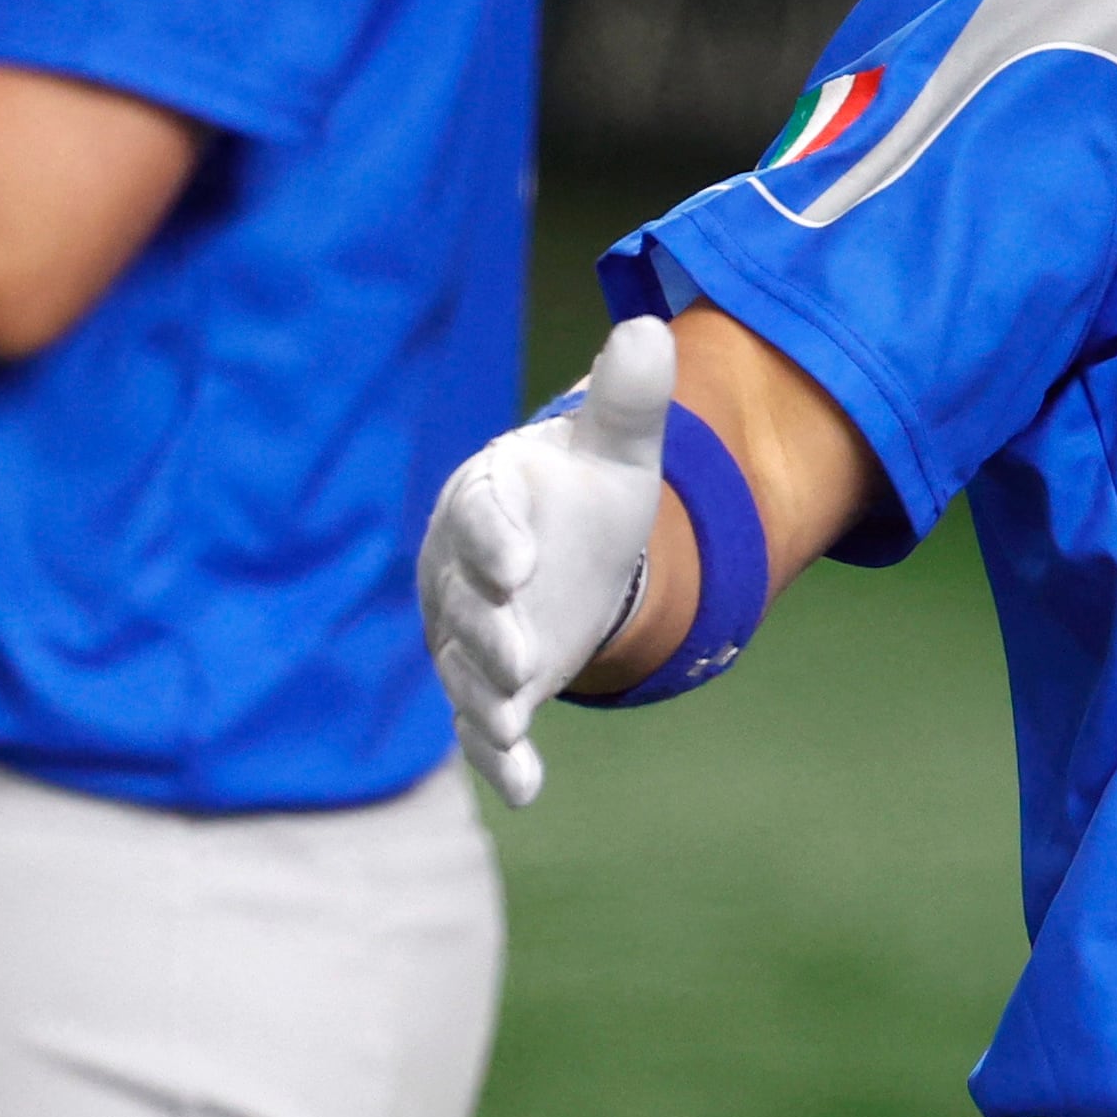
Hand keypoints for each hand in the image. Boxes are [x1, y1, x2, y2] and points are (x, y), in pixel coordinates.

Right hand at [418, 315, 678, 808]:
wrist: (567, 554)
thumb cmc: (581, 493)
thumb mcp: (616, 450)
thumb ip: (628, 400)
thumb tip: (652, 326)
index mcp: (486, 500)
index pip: (478, 514)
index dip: (493, 538)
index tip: (515, 560)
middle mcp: (463, 572)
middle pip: (463, 602)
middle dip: (485, 628)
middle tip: (515, 651)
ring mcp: (470, 636)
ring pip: (464, 669)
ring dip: (484, 697)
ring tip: (508, 721)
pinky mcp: (489, 689)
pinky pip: (484, 726)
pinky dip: (500, 757)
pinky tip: (526, 789)